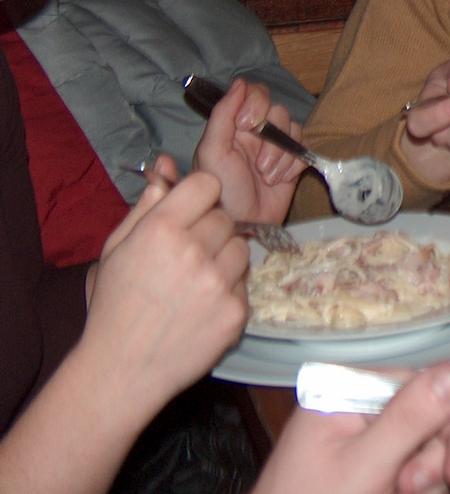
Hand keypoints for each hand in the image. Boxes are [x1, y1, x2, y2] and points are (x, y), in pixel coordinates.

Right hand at [78, 166, 248, 416]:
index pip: (207, 184)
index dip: (200, 197)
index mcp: (161, 229)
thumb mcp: (116, 250)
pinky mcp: (237, 311)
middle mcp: (194, 250)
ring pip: (240, 248)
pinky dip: (228, 292)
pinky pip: (244, 284)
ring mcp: (219, 282)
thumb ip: (146, 208)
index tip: (192, 212)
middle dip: (209, 232)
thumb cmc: (114, 306)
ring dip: (223, 259)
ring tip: (195, 282)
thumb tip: (166, 170)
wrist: (122, 369)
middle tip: (187, 256)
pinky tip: (202, 307)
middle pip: (225, 218)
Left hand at [193, 76, 307, 223]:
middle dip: (271, 138)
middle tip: (258, 163)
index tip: (245, 128)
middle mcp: (257, 132)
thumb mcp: (213, 150)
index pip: (255, 94)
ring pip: (293, 129)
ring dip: (281, 155)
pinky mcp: (293, 164)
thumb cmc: (221, 190)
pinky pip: (304, 150)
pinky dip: (293, 166)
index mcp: (235, 124)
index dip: (256, 107)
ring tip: (267, 177)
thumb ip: (223, 113)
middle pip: (278, 110)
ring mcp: (276, 147)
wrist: (243, 226)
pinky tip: (280, 181)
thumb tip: (240, 81)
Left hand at [252, 364, 449, 493]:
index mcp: (346, 393)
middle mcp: (356, 410)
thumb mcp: (362, 470)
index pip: (424, 383)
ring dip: (434, 473)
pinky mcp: (370, 476)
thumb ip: (409, 421)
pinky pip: (415, 469)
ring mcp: (363, 446)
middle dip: (449, 448)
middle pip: (432, 414)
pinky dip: (424, 484)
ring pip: (429, 446)